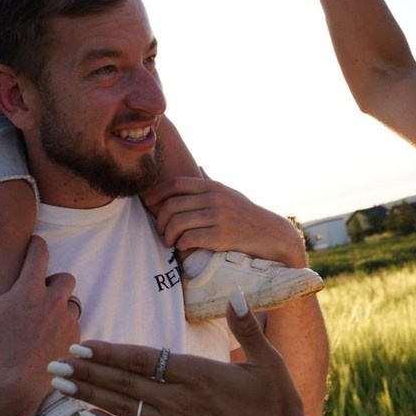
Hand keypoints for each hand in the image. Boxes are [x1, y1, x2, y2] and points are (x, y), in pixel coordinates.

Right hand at [0, 236, 79, 415]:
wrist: (12, 387)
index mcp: (29, 290)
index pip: (40, 253)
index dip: (37, 245)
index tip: (35, 245)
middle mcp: (52, 301)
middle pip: (66, 277)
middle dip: (55, 281)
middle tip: (41, 291)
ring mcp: (66, 321)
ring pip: (73, 302)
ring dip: (62, 305)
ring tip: (46, 317)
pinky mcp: (73, 341)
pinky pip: (75, 326)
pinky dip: (65, 328)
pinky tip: (50, 338)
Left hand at [47, 300, 319, 415]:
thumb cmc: (277, 409)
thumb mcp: (269, 363)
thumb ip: (247, 327)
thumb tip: (236, 293)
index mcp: (198, 376)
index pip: (143, 360)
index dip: (109, 352)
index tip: (81, 345)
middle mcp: (179, 402)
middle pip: (123, 382)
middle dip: (86, 371)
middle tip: (53, 362)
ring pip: (122, 407)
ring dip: (88, 395)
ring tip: (59, 385)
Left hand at [144, 176, 307, 266]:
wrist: (269, 233)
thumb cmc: (245, 214)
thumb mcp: (230, 193)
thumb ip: (211, 182)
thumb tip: (200, 168)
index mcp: (213, 187)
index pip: (176, 184)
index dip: (157, 192)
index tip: (147, 202)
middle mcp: (214, 199)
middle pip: (172, 205)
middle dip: (159, 219)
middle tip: (159, 230)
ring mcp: (218, 217)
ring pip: (178, 222)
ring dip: (167, 235)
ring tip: (168, 241)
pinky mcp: (221, 236)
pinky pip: (189, 238)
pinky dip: (180, 244)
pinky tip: (182, 247)